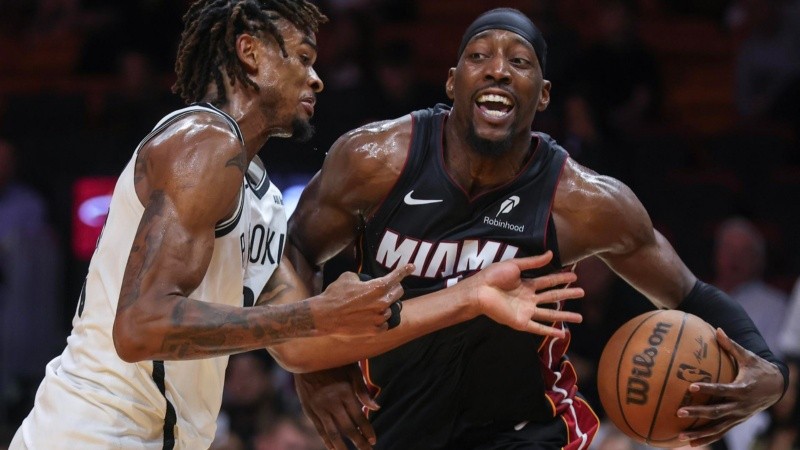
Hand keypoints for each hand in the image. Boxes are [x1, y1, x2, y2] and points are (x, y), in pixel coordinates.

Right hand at [295, 364, 376, 449]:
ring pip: (332, 433)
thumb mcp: (352, 369)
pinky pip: (319, 429)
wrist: (305, 355)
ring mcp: (319, 407)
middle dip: (359, 442)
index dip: (367, 430)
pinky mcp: (308, 410)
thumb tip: (376, 407)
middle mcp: (332, 402)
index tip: (374, 440)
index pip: (359, 417)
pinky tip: (332, 448)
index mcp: (345, 392)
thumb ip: (363, 389)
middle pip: (347, 428)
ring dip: (342, 447)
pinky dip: (326, 441)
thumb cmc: (333, 360)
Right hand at [313, 264, 412, 337]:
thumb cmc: (335, 295)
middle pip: (398, 293)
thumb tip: (366, 282)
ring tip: (368, 307)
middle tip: (382, 290)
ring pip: (391, 309)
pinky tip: (367, 318)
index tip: (411, 267)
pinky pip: (384, 323)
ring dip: (383, 306)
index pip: (397, 276)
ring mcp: (380, 318)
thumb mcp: (348, 277)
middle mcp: (383, 302)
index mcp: (378, 287)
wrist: (325, 316)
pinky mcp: (376, 330)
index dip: (405, 270)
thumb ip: (363, 278)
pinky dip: (379, 320)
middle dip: (392, 289)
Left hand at [463, 251, 583, 337]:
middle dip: (567, 295)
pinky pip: (538, 328)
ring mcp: (526, 311)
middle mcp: (529, 298)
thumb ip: (533, 262)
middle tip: (582, 292)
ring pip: (550, 314)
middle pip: (552, 297)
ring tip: (580, 317)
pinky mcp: (521, 322)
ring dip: (564, 316)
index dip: (561, 278)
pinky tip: (563, 333)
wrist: (479, 291)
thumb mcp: (515, 265)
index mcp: (527, 284)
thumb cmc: (493, 276)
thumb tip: (551, 253)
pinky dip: (550, 331)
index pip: (548, 281)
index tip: (574, 276)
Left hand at [676, 328, 784, 446]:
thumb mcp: (748, 357)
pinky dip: (706, 439)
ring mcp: (739, 417)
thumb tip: (717, 329)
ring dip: (700, 434)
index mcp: (742, 388)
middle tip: (679, 413)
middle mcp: (740, 406)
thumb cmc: (759, 369)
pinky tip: (690, 444)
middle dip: (698, 414)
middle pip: (717, 412)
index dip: (709, 389)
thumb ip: (731, 345)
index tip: (692, 387)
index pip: (723, 390)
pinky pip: (720, 433)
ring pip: (718, 428)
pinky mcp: (736, 422)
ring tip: (681, 437)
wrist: (777, 388)